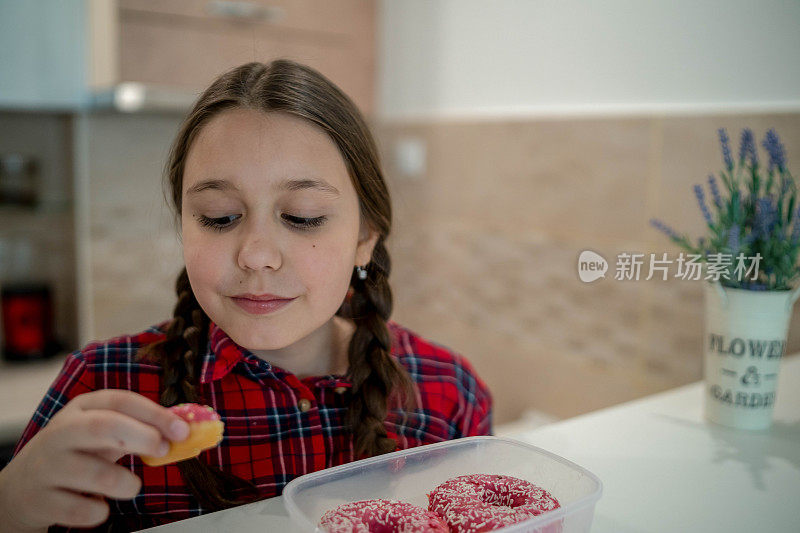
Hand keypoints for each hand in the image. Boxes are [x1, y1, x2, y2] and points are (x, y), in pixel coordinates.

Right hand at [0, 389, 190, 530]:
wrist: (21, 488)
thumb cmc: (77, 453)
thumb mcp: (102, 433)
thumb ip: (139, 428)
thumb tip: (185, 431)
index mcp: (82, 409)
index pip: (121, 401)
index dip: (155, 414)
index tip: (182, 430)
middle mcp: (61, 432)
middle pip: (104, 426)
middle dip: (142, 437)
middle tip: (163, 450)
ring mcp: (48, 466)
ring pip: (96, 473)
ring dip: (125, 483)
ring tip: (131, 486)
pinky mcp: (41, 499)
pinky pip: (80, 508)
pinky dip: (99, 511)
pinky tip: (100, 506)